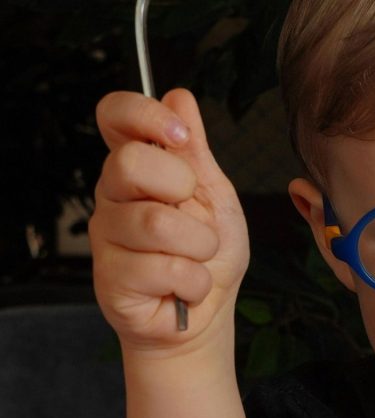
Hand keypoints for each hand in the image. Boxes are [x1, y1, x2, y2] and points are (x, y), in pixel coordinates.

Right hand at [90, 89, 248, 352]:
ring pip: (155, 223)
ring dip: (199, 245)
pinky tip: (186, 287)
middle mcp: (113, 195)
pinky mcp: (110, 278)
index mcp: (137, 167)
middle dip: (183, 189)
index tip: (182, 136)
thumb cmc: (209, 255)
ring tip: (198, 258)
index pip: (114, 116)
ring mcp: (106, 236)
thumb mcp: (215, 196)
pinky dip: (193, 280)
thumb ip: (197, 151)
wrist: (206, 313)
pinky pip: (163, 268)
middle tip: (197, 217)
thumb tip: (179, 96)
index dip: (146, 115)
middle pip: (130, 162)